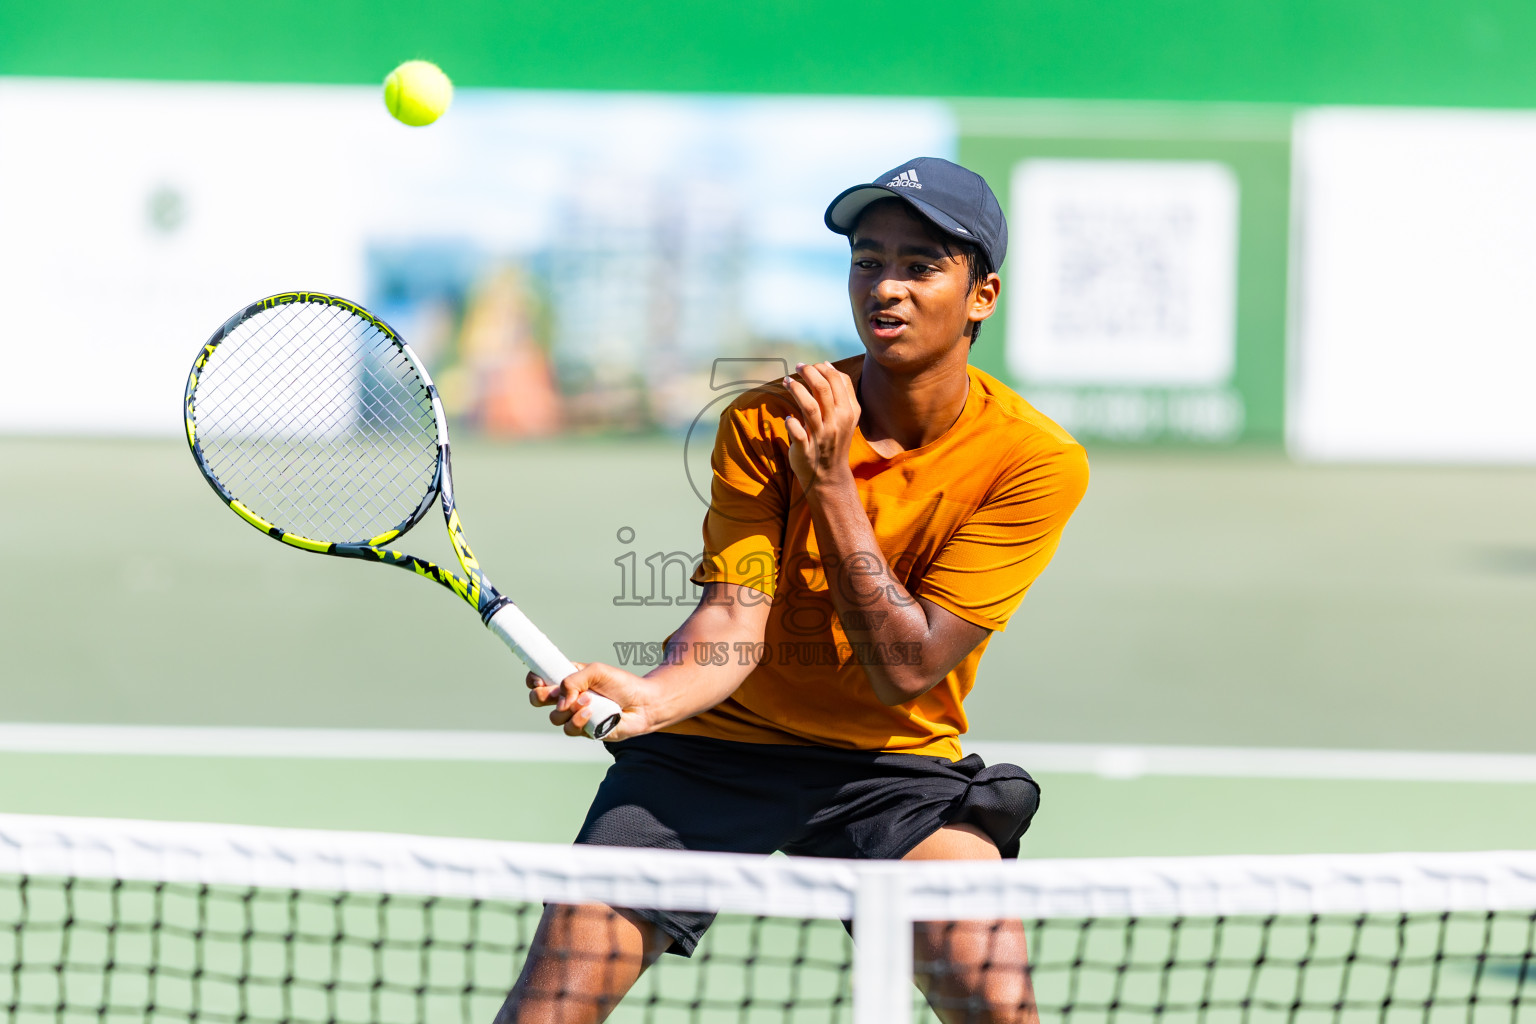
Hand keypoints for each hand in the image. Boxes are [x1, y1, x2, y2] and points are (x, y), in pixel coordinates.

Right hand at [526, 662, 651, 739]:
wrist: (643, 704)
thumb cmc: (622, 684)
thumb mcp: (596, 671)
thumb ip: (574, 680)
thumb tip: (560, 700)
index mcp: (568, 678)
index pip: (540, 679)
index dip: (534, 679)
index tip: (539, 680)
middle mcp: (568, 697)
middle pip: (537, 699)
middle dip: (542, 697)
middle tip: (556, 693)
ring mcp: (574, 715)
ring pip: (554, 717)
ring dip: (568, 709)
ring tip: (588, 700)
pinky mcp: (583, 730)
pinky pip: (569, 729)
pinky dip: (578, 720)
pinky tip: (591, 713)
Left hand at [784, 361, 859, 491]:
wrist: (830, 475)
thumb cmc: (835, 440)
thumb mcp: (846, 417)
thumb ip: (842, 392)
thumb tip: (828, 365)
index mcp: (849, 412)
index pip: (839, 380)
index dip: (823, 368)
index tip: (812, 366)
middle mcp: (837, 422)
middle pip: (823, 388)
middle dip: (809, 372)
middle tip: (798, 366)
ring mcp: (822, 436)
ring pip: (809, 406)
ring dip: (796, 389)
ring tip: (787, 380)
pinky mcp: (806, 449)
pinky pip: (797, 431)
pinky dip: (790, 422)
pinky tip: (788, 417)